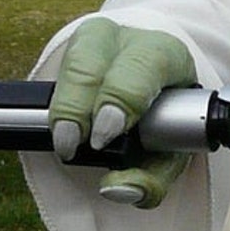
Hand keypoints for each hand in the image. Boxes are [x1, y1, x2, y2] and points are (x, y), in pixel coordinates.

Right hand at [49, 15, 196, 207]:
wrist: (161, 94)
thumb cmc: (169, 122)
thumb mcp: (172, 155)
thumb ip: (153, 180)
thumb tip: (116, 190)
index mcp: (166, 55)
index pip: (141, 68)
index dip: (120, 101)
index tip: (105, 137)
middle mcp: (129, 41)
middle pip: (93, 64)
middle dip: (79, 106)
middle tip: (73, 143)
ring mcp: (97, 40)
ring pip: (71, 63)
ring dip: (64, 106)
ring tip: (66, 141)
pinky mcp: (74, 50)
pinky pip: (57, 75)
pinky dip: (57, 106)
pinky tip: (62, 128)